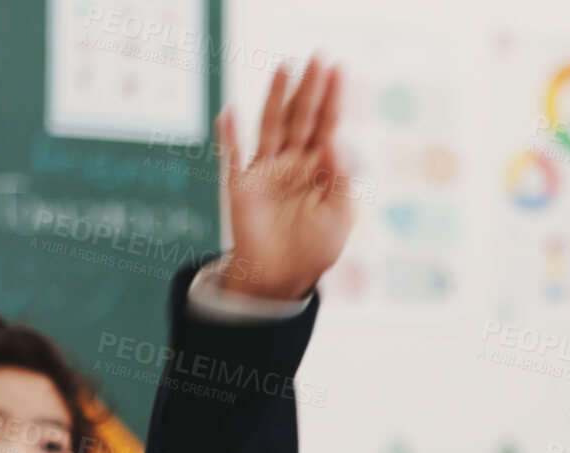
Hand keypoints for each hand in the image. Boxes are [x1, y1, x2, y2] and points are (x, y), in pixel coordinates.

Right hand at [214, 56, 359, 299]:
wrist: (283, 276)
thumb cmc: (316, 246)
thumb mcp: (339, 213)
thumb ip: (340, 177)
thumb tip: (337, 140)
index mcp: (322, 167)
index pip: (329, 125)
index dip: (334, 98)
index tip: (339, 69)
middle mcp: (294, 161)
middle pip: (302, 117)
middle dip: (309, 88)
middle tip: (317, 58)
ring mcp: (267, 169)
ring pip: (272, 126)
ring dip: (276, 98)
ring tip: (283, 68)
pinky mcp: (242, 185)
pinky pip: (233, 156)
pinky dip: (229, 136)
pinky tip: (229, 113)